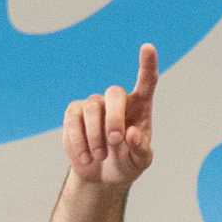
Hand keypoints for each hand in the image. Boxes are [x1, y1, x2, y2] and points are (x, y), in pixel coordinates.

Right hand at [63, 45, 158, 184]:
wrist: (102, 175)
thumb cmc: (127, 163)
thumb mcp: (140, 162)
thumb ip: (140, 149)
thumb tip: (132, 134)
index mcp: (140, 107)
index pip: (146, 82)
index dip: (147, 64)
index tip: (148, 47)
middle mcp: (117, 101)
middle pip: (114, 93)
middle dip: (114, 117)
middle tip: (117, 141)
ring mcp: (94, 104)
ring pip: (92, 108)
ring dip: (97, 136)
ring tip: (101, 157)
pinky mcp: (74, 113)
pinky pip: (74, 120)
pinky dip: (80, 141)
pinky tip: (87, 158)